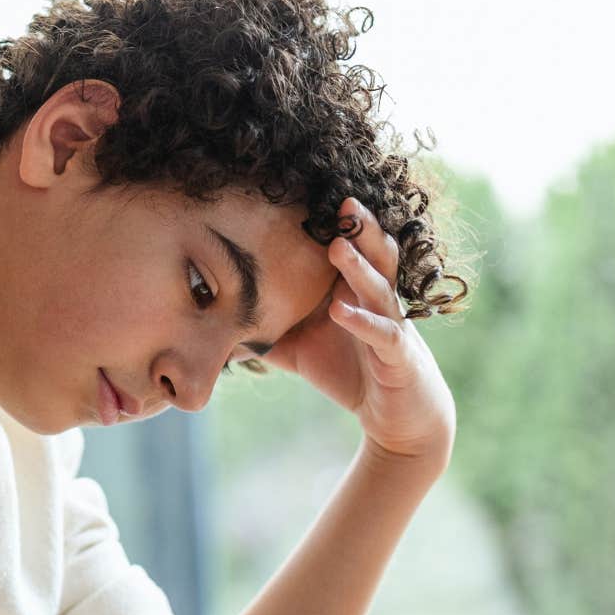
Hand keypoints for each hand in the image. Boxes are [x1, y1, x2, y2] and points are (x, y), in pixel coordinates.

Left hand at [263, 198, 455, 467]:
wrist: (396, 418)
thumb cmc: (350, 372)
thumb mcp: (299, 349)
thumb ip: (264, 330)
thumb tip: (215, 319)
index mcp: (357, 290)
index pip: (351, 248)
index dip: (337, 224)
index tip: (310, 196)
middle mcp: (378, 299)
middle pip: (375, 254)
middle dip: (360, 227)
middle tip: (342, 200)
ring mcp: (392, 324)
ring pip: (380, 287)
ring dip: (358, 266)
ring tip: (336, 246)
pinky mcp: (399, 356)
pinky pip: (383, 334)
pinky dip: (362, 322)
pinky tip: (340, 311)